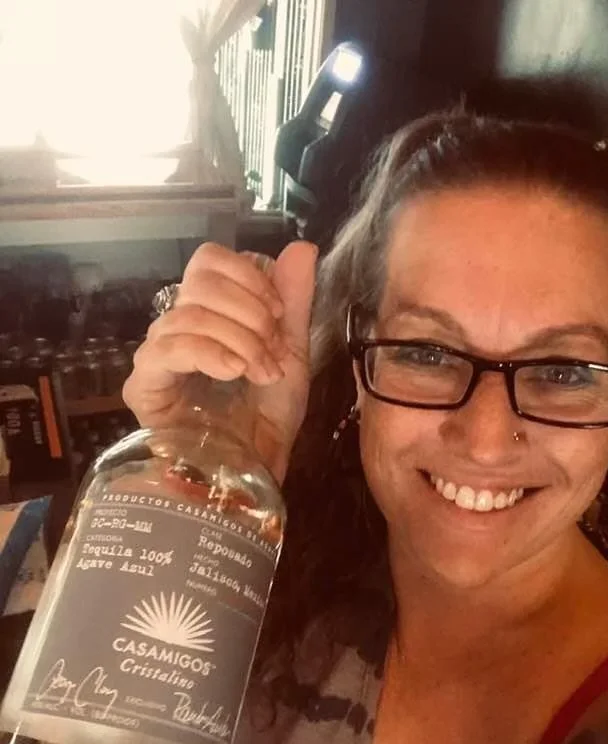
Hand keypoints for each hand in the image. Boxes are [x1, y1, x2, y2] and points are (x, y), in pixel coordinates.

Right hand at [122, 241, 317, 482]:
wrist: (256, 470)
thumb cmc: (268, 417)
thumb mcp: (291, 352)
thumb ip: (293, 301)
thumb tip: (300, 247)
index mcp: (207, 313)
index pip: (209, 260)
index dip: (249, 278)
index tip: (278, 315)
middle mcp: (175, 327)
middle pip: (201, 282)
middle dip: (250, 315)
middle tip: (272, 353)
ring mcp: (156, 356)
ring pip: (190, 314)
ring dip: (239, 340)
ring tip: (261, 372)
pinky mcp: (143, 387)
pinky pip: (167, 349)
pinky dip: (208, 353)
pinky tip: (233, 372)